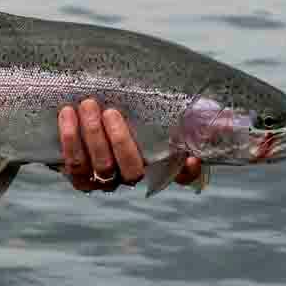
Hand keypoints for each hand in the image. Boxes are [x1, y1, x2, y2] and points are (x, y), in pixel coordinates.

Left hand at [57, 98, 201, 192]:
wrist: (76, 115)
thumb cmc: (116, 110)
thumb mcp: (142, 107)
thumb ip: (173, 108)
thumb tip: (218, 117)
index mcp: (151, 161)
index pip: (179, 175)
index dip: (186, 171)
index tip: (189, 157)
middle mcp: (129, 176)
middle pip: (130, 170)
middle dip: (120, 140)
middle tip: (110, 112)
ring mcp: (103, 179)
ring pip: (100, 166)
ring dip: (92, 135)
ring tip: (86, 106)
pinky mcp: (78, 176)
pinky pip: (73, 163)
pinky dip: (69, 139)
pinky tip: (67, 114)